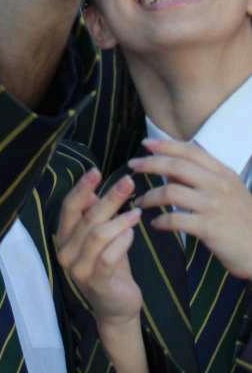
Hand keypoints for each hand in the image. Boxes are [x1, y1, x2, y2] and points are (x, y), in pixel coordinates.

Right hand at [56, 170, 143, 325]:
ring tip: (137, 212)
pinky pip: (109, 256)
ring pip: (98, 235)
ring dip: (120, 220)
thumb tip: (94, 188)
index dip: (82, 188)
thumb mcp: (101, 237)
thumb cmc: (110, 266)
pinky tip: (132, 233)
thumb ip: (94, 215)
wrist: (117, 308)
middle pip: (87, 218)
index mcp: (64, 237)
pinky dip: (123, 241)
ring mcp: (79, 269)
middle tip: (128, 182)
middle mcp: (66, 252)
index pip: (69, 207)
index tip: (96, 171)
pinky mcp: (97, 283)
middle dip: (109, 198)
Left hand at [131, 138, 251, 278]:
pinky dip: (161, 221)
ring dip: (150, 195)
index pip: (191, 150)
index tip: (145, 144)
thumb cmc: (243, 221)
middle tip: (132, 166)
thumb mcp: (229, 191)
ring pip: (171, 191)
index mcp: (223, 173)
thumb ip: (203, 177)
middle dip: (150, 164)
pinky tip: (155, 224)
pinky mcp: (209, 228)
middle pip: (176, 166)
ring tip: (140, 202)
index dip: (166, 145)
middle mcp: (218, 185)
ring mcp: (213, 206)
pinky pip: (176, 220)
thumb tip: (169, 168)